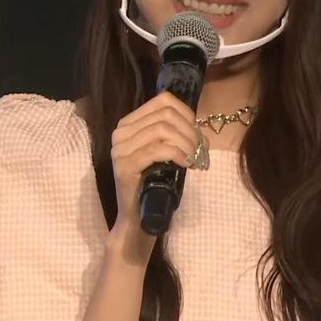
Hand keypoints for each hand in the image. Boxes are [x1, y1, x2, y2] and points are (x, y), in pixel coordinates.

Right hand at [109, 92, 198, 254]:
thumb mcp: (166, 154)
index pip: (162, 100)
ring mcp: (119, 149)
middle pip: (165, 115)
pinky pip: (158, 150)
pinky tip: (186, 164)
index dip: (187, 114)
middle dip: (190, 132)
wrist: (139, 219)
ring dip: (186, 143)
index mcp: (129, 124)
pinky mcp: (124, 166)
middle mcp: (120, 133)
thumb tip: (200, 131)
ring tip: (195, 160)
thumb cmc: (155, 185)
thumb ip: (176, 135)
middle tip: (200, 152)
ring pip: (162, 130)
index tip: (197, 135)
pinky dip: (178, 154)